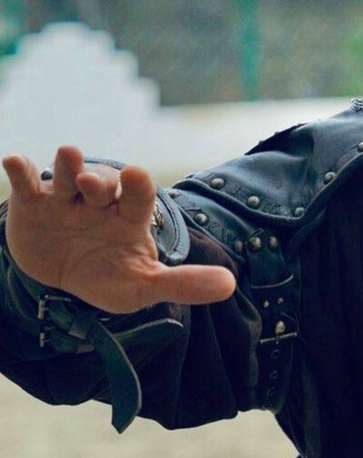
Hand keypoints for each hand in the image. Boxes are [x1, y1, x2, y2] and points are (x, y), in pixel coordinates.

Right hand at [2, 146, 235, 313]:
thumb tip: (229, 286)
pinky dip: (21, 171)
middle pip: (102, 183)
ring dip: (67, 166)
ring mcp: (65, 202)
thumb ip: (183, 284)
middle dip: (99, 179)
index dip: (137, 187)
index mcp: (129, 218)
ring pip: (66, 177)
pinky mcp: (33, 206)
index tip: (138, 176)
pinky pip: (26, 184)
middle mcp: (99, 203)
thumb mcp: (144, 286)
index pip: (138, 198)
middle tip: (93, 182)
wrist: (64, 282)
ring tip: (68, 154)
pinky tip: (14, 161)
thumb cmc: (111, 277)